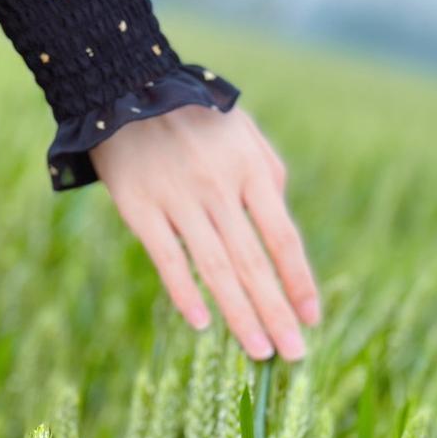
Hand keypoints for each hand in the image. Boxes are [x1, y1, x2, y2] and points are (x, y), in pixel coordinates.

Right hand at [91, 104, 319, 360]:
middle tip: (294, 353)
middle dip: (277, 313)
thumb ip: (270, 178)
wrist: (124, 84)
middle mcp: (219, 188)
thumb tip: (282, 233)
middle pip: (254, 263)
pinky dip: (186, 293)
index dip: (299, 281)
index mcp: (251, 170)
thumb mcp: (246, 133)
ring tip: (259, 350)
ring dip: (240, 315)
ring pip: (216, 269)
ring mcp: (179, 199)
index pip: (283, 238)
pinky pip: (168, 259)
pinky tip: (204, 324)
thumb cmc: (195, 114)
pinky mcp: (140, 207)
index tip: (312, 319)